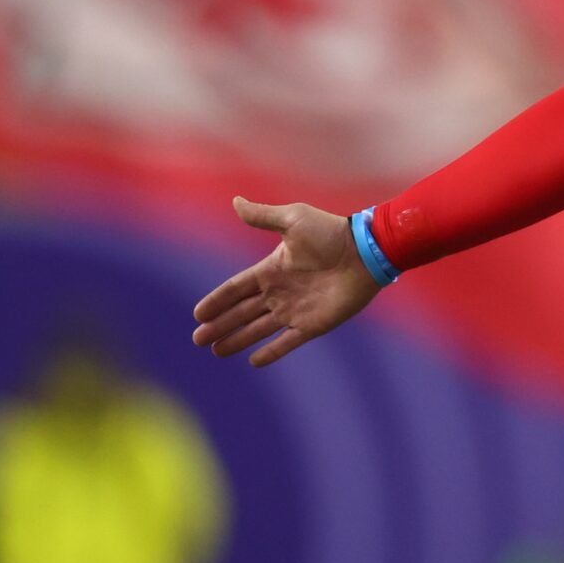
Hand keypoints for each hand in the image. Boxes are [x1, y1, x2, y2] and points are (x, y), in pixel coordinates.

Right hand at [191, 197, 380, 366]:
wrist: (365, 252)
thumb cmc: (331, 233)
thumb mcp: (293, 220)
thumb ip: (263, 216)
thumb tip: (235, 201)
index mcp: (272, 269)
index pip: (236, 289)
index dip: (217, 300)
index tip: (198, 313)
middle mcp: (280, 292)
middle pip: (241, 313)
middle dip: (219, 325)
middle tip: (197, 339)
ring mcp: (295, 310)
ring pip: (258, 329)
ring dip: (237, 340)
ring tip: (216, 351)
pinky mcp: (313, 324)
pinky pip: (287, 342)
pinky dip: (271, 352)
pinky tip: (253, 361)